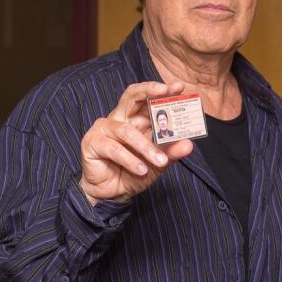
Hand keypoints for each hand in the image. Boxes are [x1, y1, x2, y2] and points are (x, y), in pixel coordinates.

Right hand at [79, 82, 193, 205]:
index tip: (179, 87)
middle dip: (150, 91)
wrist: (112, 194)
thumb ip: (171, 152)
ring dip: (146, 147)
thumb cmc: (135, 173)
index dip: (163, 91)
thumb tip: (189, 144)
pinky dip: (130, 160)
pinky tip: (141, 169)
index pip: (150, 99)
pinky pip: (114, 149)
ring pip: (128, 132)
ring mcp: (105, 128)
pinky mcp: (92, 142)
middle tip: (167, 92)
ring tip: (161, 161)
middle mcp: (121, 118)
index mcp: (137, 119)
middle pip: (132, 96)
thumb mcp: (158, 164)